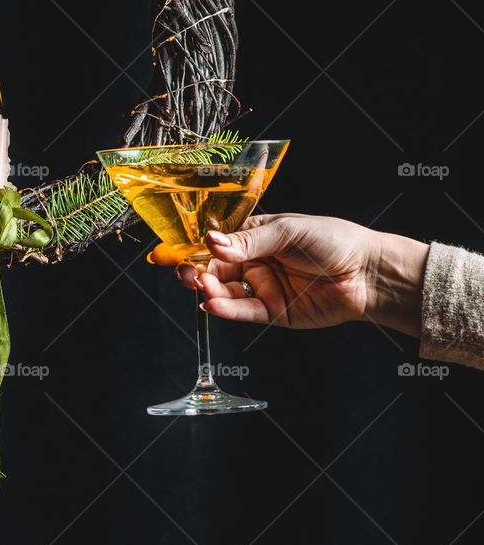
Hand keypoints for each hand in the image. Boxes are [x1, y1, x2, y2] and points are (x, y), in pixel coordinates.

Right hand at [166, 213, 428, 336]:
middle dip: (197, 271)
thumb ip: (248, 242)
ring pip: (225, 291)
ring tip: (203, 288)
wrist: (368, 274)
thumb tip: (211, 241)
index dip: (196, 248)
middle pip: (216, 268)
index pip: (218, 242)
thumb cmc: (335, 241)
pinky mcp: (272, 312)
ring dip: (209, 290)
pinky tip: (212, 304)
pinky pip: (243, 311)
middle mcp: (256, 262)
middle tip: (187, 274)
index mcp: (258, 237)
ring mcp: (263, 288)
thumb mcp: (288, 232)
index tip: (174, 252)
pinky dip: (225, 309)